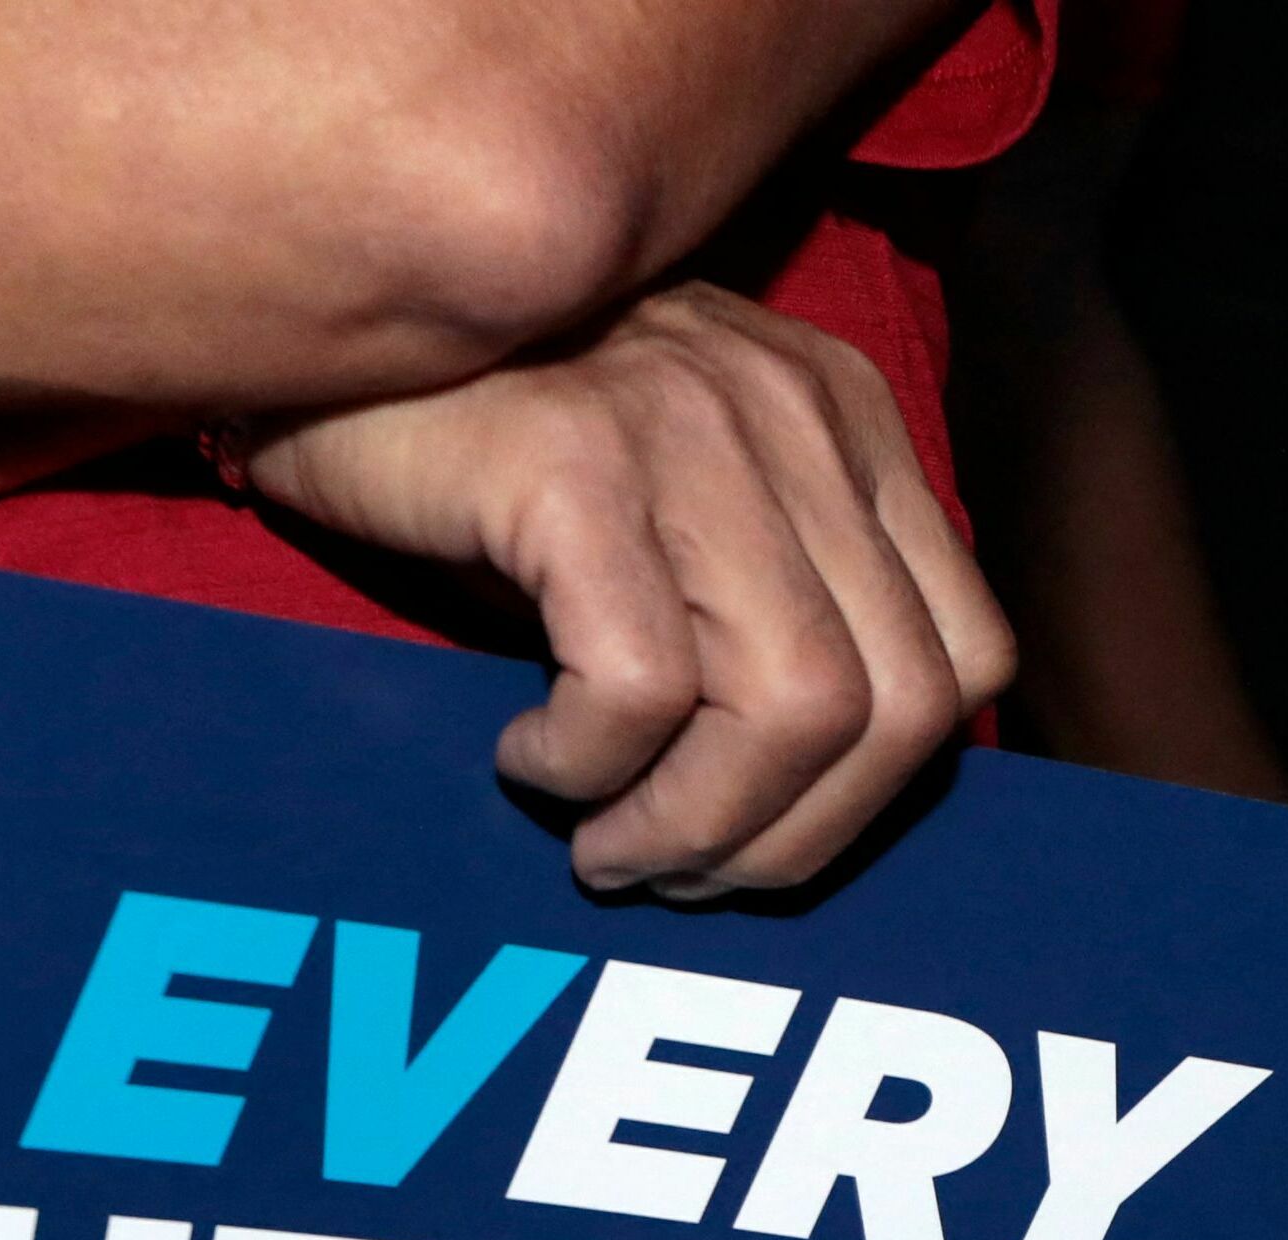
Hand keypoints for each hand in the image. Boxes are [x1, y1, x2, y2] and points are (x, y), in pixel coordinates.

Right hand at [246, 282, 1015, 897]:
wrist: (325, 322)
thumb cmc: (490, 455)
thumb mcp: (673, 514)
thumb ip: (768, 609)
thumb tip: (802, 812)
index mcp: (848, 423)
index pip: (963, 660)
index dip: (871, 798)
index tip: (755, 838)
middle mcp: (797, 412)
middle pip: (894, 708)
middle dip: (785, 841)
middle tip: (667, 870)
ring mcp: (694, 424)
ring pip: (792, 709)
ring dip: (691, 824)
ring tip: (599, 840)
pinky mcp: (575, 458)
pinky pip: (642, 681)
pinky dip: (587, 763)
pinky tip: (526, 754)